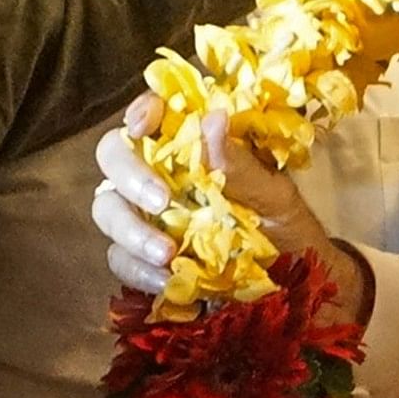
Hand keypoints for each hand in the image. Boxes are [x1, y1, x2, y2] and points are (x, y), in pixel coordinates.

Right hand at [88, 94, 366, 320]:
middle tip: (161, 201)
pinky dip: (138, 270)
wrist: (290, 287)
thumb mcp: (273, 196)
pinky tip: (166, 280)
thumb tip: (214, 118)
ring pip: (108, 207)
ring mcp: (144, 214)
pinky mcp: (139, 256)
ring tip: (167, 254)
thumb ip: (240, 163)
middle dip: (129, 175)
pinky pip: (120, 257)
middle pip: (114, 155)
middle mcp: (159, 171)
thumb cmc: (284, 228)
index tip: (144, 125)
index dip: (142, 110)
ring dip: (131, 230)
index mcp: (194, 144)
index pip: (155, 112)